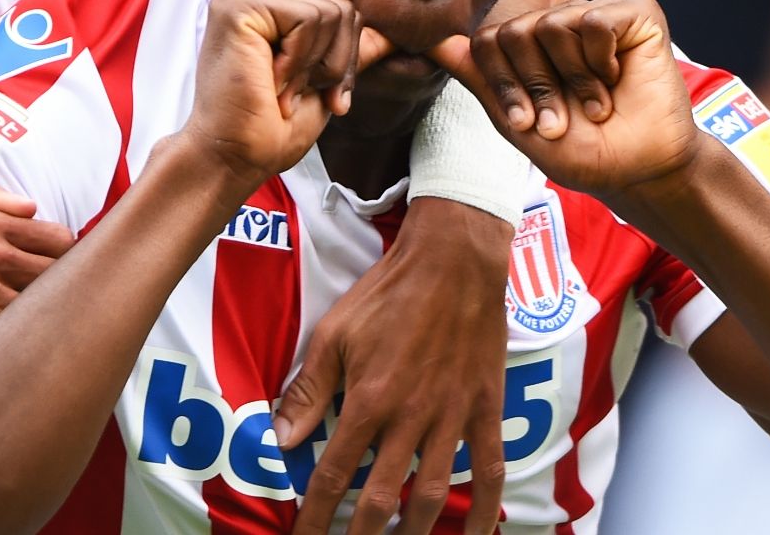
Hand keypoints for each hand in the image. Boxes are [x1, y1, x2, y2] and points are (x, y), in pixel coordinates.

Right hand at [0, 178, 75, 350]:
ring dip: (31, 323)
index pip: (62, 242)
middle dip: (52, 293)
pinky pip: (5, 340)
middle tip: (37, 307)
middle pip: (58, 280)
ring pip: (36, 314)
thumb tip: (30, 207)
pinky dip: (6, 345)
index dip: (60, 259)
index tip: (48, 272)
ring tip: (19, 332)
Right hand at [180, 0, 388, 187]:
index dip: (343, 60)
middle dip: (334, 64)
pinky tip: (269, 81)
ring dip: (314, 67)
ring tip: (281, 90)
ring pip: (329, 12)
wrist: (235, 157)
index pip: (339, 11)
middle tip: (296, 95)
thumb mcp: (322, 84)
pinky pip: (307, 19)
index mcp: (267, 6)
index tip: (318, 97)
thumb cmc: (270, 129)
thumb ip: (348, 54)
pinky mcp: (237, 4)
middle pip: (340, 8)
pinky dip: (299, 61)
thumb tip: (392, 37)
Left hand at [279, 199, 511, 534]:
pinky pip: (490, 469)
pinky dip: (486, 509)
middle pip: (382, 497)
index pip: (335, 474)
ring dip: (414, 532)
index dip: (316, 514)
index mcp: (369, 401)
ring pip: (433, 494)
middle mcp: (410, 418)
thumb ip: (308, 391)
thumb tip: (279, 439)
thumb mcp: (334, 335)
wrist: (453, 262)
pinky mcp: (485, 409)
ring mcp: (452, 417)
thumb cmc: (388, 294)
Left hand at [442, 0, 698, 197]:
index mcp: (528, 46)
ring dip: (573, 80)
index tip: (525, 123)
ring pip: (553, 24)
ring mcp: (595, 14)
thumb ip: (478, 78)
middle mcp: (558, 23)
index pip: (486, 40)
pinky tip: (617, 79)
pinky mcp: (636, 14)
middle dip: (536, 86)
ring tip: (595, 106)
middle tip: (563, 119)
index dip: (502, 84)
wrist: (639, 169)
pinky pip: (596, 19)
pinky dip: (601, 59)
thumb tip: (429, 42)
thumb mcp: (516, 122)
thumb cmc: (580, 149)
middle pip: (515, 31)